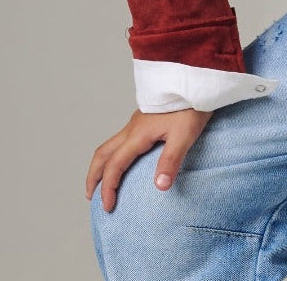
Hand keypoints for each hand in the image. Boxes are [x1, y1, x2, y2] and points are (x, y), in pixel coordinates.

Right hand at [86, 107, 212, 211]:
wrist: (195, 79)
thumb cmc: (192, 106)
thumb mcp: (185, 135)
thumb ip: (171, 160)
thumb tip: (159, 187)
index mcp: (138, 134)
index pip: (115, 165)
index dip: (108, 188)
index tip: (107, 207)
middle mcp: (133, 128)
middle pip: (103, 154)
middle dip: (94, 176)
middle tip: (91, 197)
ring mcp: (137, 122)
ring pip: (110, 145)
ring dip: (101, 165)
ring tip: (102, 181)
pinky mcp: (144, 119)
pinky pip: (120, 140)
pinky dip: (113, 155)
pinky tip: (124, 160)